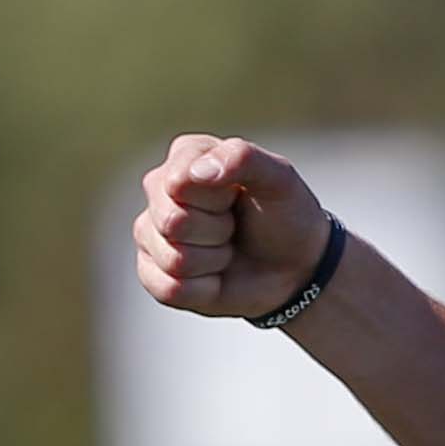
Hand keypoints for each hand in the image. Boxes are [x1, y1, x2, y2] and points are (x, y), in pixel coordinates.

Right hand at [133, 134, 332, 319]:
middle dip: (217, 232)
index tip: (238, 197)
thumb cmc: (283, 216)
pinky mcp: (151, 271)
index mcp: (186, 155)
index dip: (218, 200)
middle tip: (234, 226)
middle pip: (172, 222)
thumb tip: (196, 172)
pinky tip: (214, 277)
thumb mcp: (279, 179)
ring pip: (174, 259)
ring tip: (227, 249)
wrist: (294, 268)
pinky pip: (168, 289)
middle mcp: (160, 189)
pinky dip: (203, 290)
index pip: (179, 183)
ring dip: (213, 262)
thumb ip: (242, 158)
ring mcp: (150, 231)